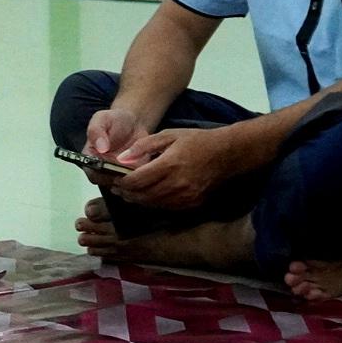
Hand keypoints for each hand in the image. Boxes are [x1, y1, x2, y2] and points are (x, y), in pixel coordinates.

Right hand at [80, 107, 147, 183]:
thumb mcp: (102, 119)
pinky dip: (144, 177)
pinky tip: (147, 163)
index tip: (116, 164)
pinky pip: (138, 183)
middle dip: (122, 176)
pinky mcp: (133, 177)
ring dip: (134, 177)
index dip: (104, 173)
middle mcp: (102, 171)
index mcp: (90, 159)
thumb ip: (97, 131)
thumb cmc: (114, 120)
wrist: (132, 123)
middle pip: (110, 183)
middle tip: (133, 164)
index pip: (93, 175)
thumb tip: (100, 147)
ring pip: (125, 186)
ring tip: (141, 161)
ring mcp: (118, 175)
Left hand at [113, 125, 263, 209]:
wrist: (227, 154)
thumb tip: (123, 157)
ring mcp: (185, 197)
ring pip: (152, 205)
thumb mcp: (169, 135)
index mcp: (169, 165)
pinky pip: (165, 208)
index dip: (122, 182)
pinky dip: (153, 203)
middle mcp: (176, 184)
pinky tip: (147, 197)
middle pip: (142, 196)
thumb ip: (144, 146)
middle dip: (126, 193)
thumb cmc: (197, 141)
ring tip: (128, 193)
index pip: (137, 181)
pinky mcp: (191, 205)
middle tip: (116, 188)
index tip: (114, 179)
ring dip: (137, 200)